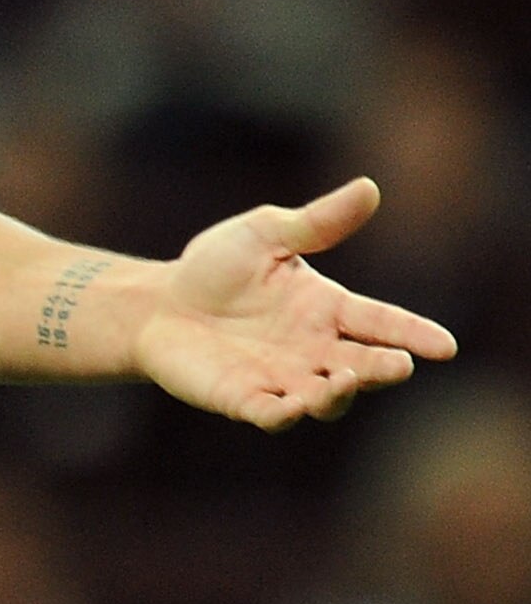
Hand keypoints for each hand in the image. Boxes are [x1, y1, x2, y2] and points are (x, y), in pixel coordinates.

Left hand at [136, 178, 457, 430]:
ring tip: (342, 380)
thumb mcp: (265, 234)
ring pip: (325, 399)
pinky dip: (284, 415)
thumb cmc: (215, 266)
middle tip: (398, 367)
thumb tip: (369, 188)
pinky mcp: (243, 398)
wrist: (157, 302)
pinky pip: (271, 415)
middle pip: (364, 367)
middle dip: (382, 369)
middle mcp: (314, 349)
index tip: (446, 347)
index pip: (382, 323)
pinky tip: (290, 407)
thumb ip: (316, 222)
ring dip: (338, 395)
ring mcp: (282, 378)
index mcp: (328, 309)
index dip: (414, 334)